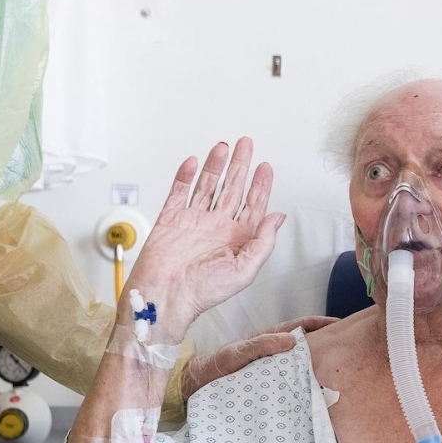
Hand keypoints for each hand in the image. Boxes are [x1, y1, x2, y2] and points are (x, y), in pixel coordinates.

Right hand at [122, 139, 284, 340]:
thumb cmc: (202, 292)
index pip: (252, 206)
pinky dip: (185, 175)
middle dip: (240, 166)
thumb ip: (263, 242)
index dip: (261, 186)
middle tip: (246, 145)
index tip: (265, 168)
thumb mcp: (244, 270)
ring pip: (207, 185)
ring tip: (223, 147)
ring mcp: (193, 221)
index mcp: (235, 240)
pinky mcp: (170, 219)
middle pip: (232, 189)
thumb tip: (277, 218)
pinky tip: (193, 162)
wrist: (164, 296)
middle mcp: (216, 228)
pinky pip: (179, 191)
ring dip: (216, 165)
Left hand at [181, 317, 336, 398]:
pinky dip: (306, 384)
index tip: (342, 325)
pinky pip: (293, 382)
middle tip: (350, 351)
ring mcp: (272, 370)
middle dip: (328, 345)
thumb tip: (292, 340)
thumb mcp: (235, 354)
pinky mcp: (269, 386)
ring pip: (301, 364)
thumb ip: (259, 345)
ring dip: (319, 366)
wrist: (194, 390)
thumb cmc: (213, 370)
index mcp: (268, 340)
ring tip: (341, 374)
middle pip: (306, 346)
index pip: (300, 327)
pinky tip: (317, 394)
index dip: (321, 324)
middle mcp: (273, 354)